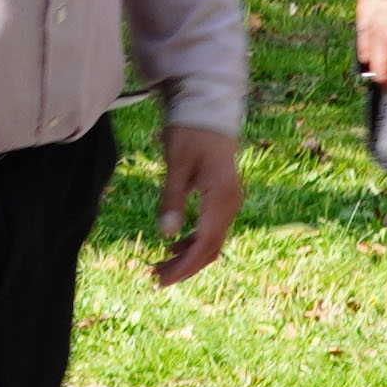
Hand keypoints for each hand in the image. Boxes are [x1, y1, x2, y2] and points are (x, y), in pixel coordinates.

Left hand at [147, 121, 245, 286]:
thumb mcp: (176, 164)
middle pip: (210, 248)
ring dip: (188, 256)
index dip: (184, 266)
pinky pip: (212, 229)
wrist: (208, 107)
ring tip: (160, 264)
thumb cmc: (190, 132)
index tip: (161, 279)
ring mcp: (229, 201)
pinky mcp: (223, 198)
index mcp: (221, 198)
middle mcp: (231, 203)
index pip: (204, 244)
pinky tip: (173, 245)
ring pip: (212, 241)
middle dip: (184, 266)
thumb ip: (172, 199)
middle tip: (155, 277)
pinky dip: (193, 242)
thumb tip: (166, 235)